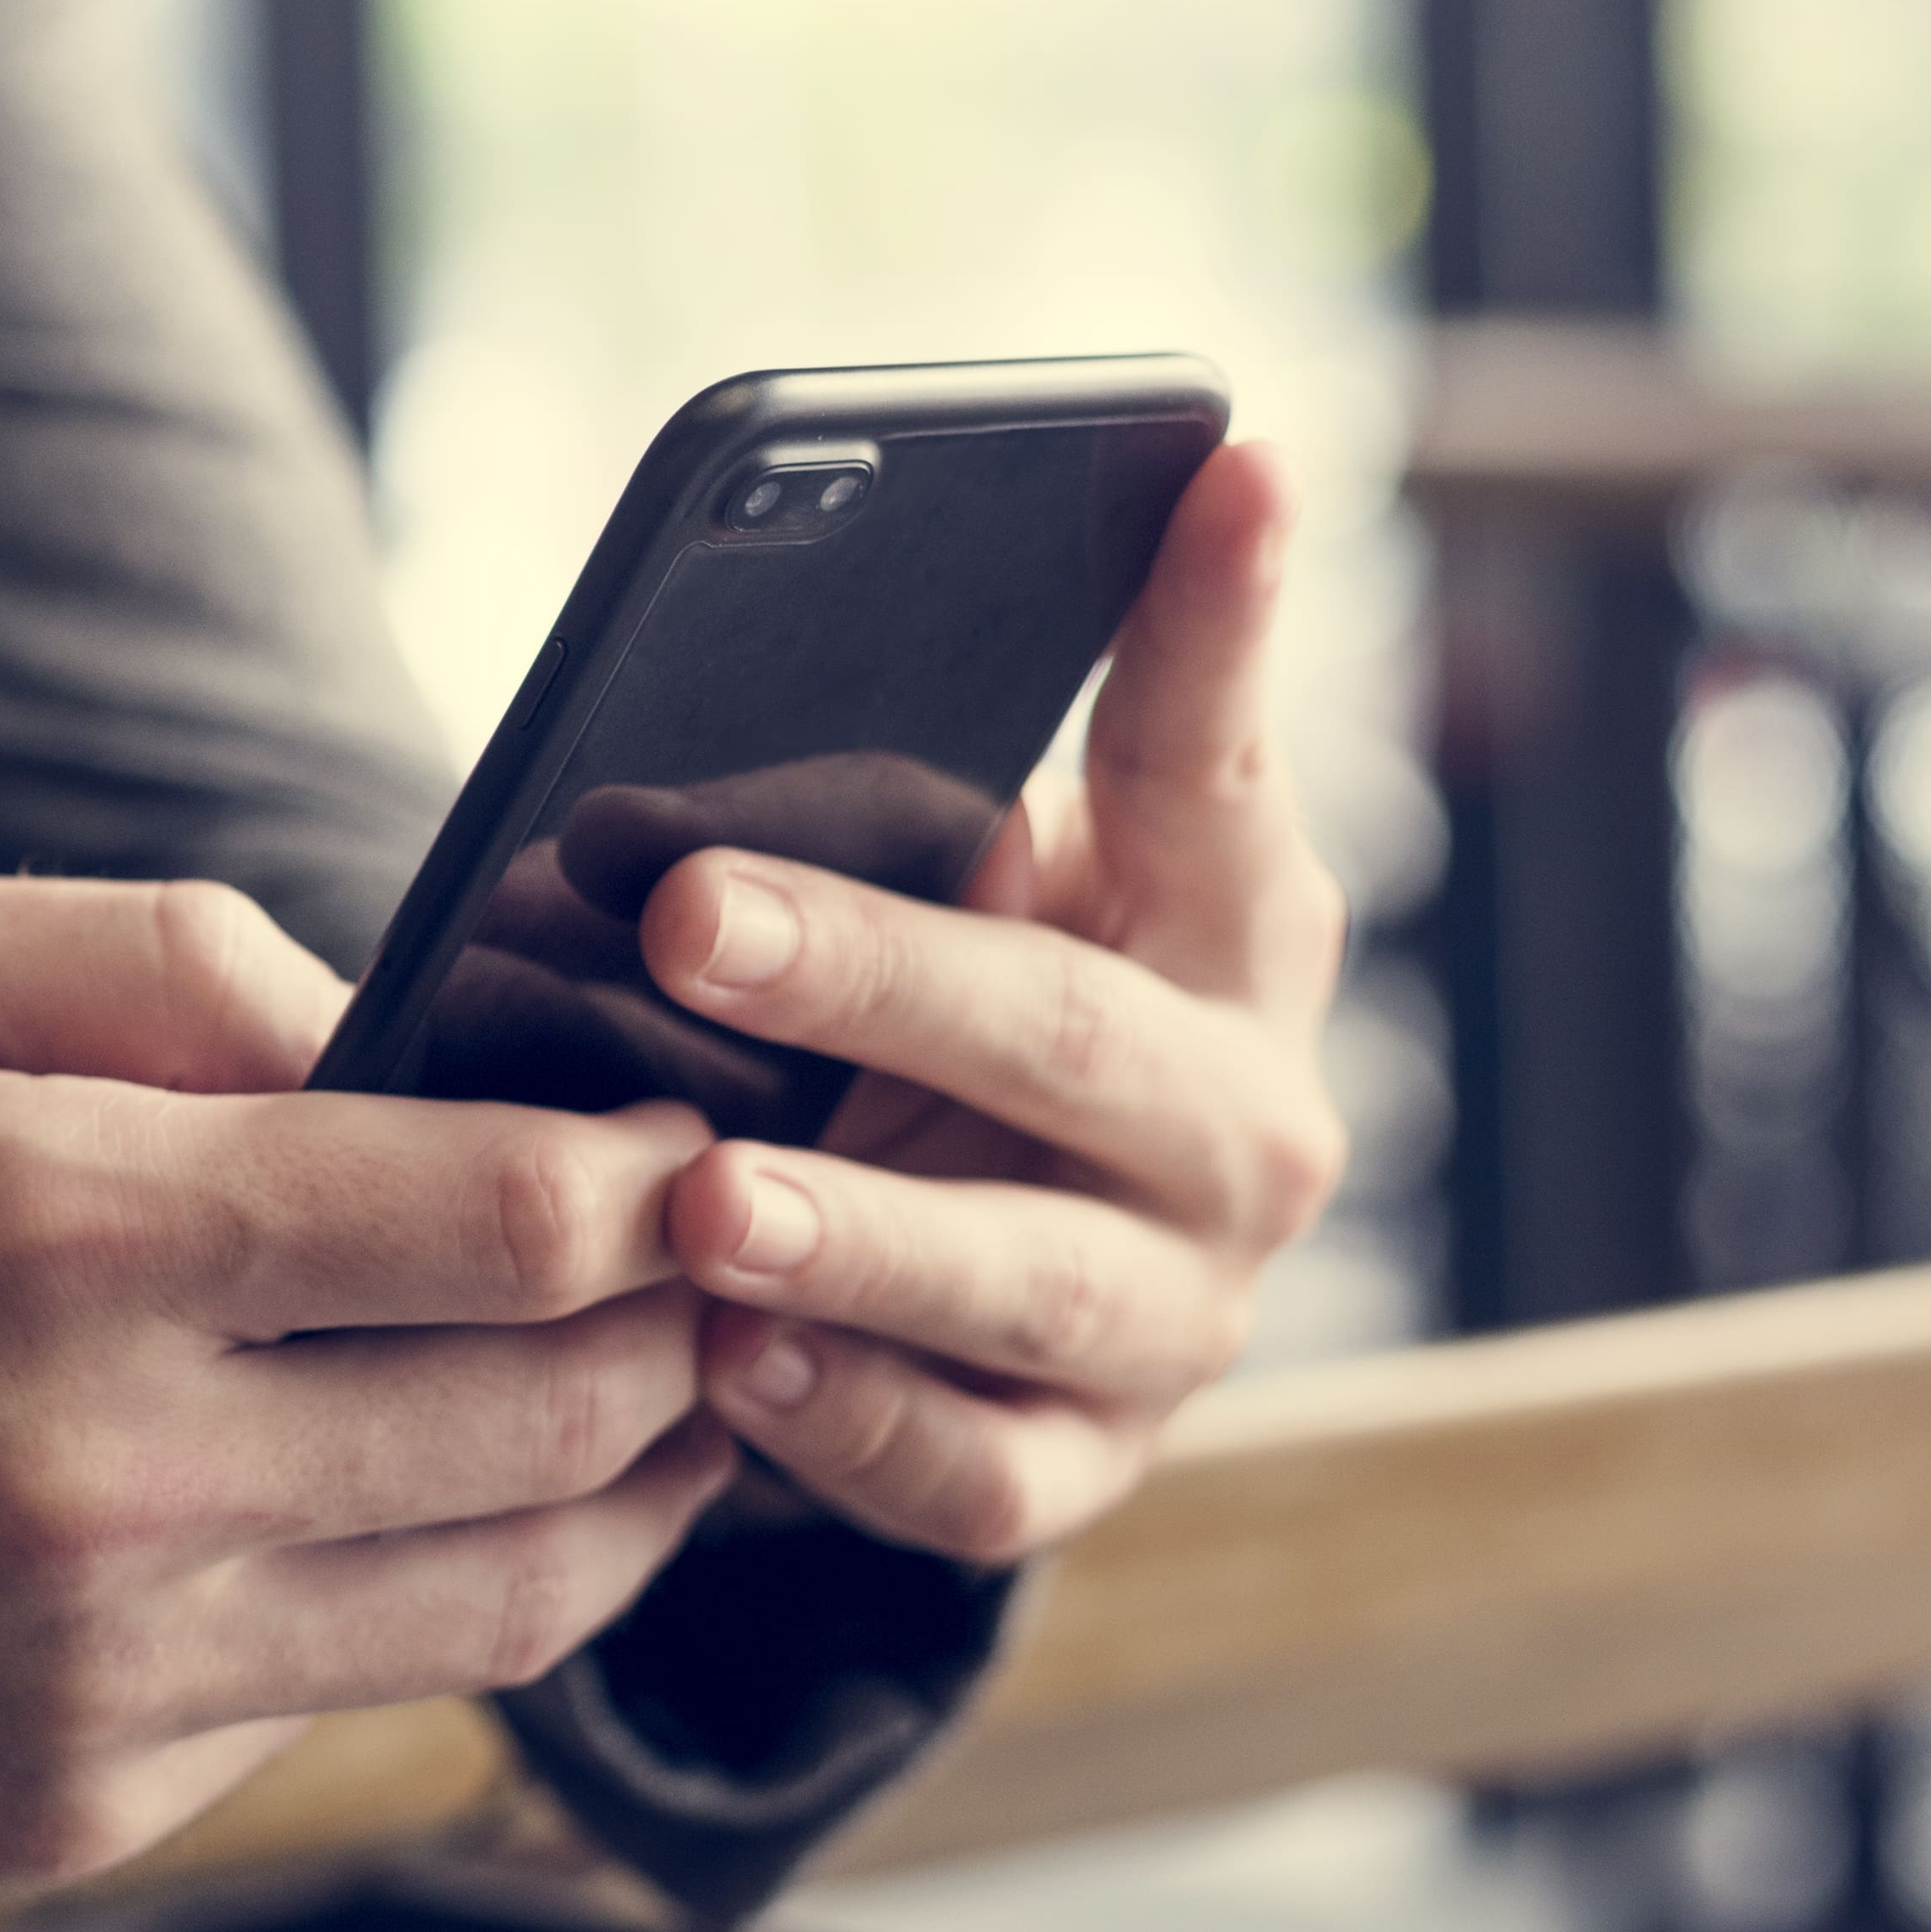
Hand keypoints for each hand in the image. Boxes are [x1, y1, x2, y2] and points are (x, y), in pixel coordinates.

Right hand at [0, 875, 739, 1890]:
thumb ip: (158, 963)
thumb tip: (401, 1028)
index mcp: (58, 1236)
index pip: (499, 1222)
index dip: (664, 1186)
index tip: (719, 1149)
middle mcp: (92, 1480)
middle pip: (551, 1422)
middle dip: (695, 1337)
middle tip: (751, 1273)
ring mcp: (82, 1676)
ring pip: (496, 1603)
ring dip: (632, 1501)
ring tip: (674, 1410)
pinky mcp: (55, 1806)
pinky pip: (327, 1703)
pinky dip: (413, 1605)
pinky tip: (422, 1512)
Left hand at [634, 440, 1350, 1562]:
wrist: (990, 1269)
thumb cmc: (968, 1005)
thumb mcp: (999, 859)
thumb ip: (1017, 731)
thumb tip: (1121, 479)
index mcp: (1231, 930)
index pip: (1219, 754)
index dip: (1218, 616)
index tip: (1229, 457)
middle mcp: (1239, 1123)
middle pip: (1067, 1040)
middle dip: (872, 978)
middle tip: (690, 918)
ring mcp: (1175, 1312)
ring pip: (1027, 1280)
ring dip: (859, 1239)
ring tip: (703, 1203)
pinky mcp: (1082, 1463)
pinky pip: (973, 1474)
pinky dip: (849, 1424)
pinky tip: (727, 1368)